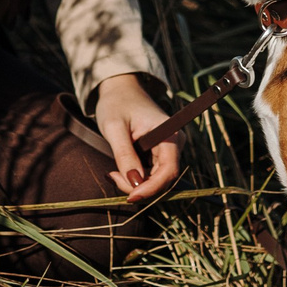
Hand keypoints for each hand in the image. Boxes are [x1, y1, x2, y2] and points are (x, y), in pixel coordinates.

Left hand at [94, 73, 182, 202]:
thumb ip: (124, 154)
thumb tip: (135, 183)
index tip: (130, 197)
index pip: (169, 171)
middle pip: (163, 179)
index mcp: (169, 134)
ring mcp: (168, 150)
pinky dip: (134, 179)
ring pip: (156, 181)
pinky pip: (150, 175)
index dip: (151, 188)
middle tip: (112, 177)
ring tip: (112, 172)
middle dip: (139, 187)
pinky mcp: (159, 155)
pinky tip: (118, 171)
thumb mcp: (114, 128)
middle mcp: (174, 144)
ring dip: (134, 184)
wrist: (119, 90)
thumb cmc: (116, 103)